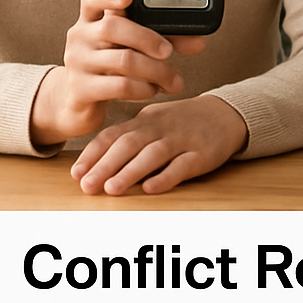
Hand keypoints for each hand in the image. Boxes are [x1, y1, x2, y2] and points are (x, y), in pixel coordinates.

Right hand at [30, 0, 205, 146]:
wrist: (76, 101)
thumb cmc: (110, 64)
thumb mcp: (133, 46)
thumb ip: (164, 38)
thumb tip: (199, 42)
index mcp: (92, 18)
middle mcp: (80, 36)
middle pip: (113, 27)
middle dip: (148, 39)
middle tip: (169, 52)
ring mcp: (77, 62)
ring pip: (123, 60)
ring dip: (156, 71)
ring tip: (174, 81)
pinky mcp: (80, 89)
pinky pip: (118, 86)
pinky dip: (143, 88)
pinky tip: (153, 90)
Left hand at [70, 95, 247, 194]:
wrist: (227, 113)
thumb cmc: (183, 121)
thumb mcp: (154, 120)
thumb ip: (128, 135)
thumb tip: (93, 161)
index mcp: (145, 119)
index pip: (114, 134)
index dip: (93, 153)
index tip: (76, 173)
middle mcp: (161, 128)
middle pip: (129, 144)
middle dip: (106, 165)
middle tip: (87, 185)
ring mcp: (182, 140)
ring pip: (153, 154)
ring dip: (131, 171)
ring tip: (112, 188)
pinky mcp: (202, 154)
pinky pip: (183, 165)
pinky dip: (166, 176)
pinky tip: (151, 187)